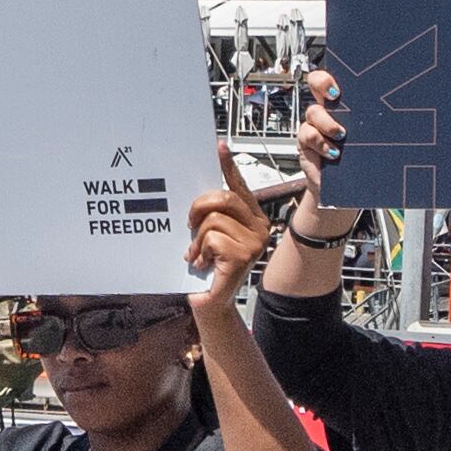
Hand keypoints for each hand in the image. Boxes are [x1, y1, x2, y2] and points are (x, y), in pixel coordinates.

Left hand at [187, 150, 273, 309]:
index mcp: (253, 219)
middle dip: (199, 208)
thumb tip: (201, 194)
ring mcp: (255, 243)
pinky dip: (199, 251)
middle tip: (189, 224)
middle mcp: (260, 228)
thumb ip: (213, 216)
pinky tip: (203, 264)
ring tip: (199, 254)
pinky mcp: (243, 256)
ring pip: (213, 220)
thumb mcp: (211, 235)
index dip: (228, 166)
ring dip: (197, 239)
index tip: (219, 147)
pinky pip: (212, 239)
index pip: (239, 187)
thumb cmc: (209, 269)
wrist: (211, 304)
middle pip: (224, 198)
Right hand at [292, 72, 363, 234]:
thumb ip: (379, 126)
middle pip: (316, 82)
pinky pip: (308, 135)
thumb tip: (408, 117)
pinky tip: (334, 153)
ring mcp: (315, 125)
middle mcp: (327, 109)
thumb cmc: (363, 160)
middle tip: (336, 95)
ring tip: (342, 136)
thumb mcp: (373, 139)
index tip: (342, 85)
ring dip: (328, 122)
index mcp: (345, 103)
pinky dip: (321, 143)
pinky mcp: (306, 144)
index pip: (337, 78)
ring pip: (313, 112)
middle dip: (323, 82)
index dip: (334, 74)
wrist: (345, 190)